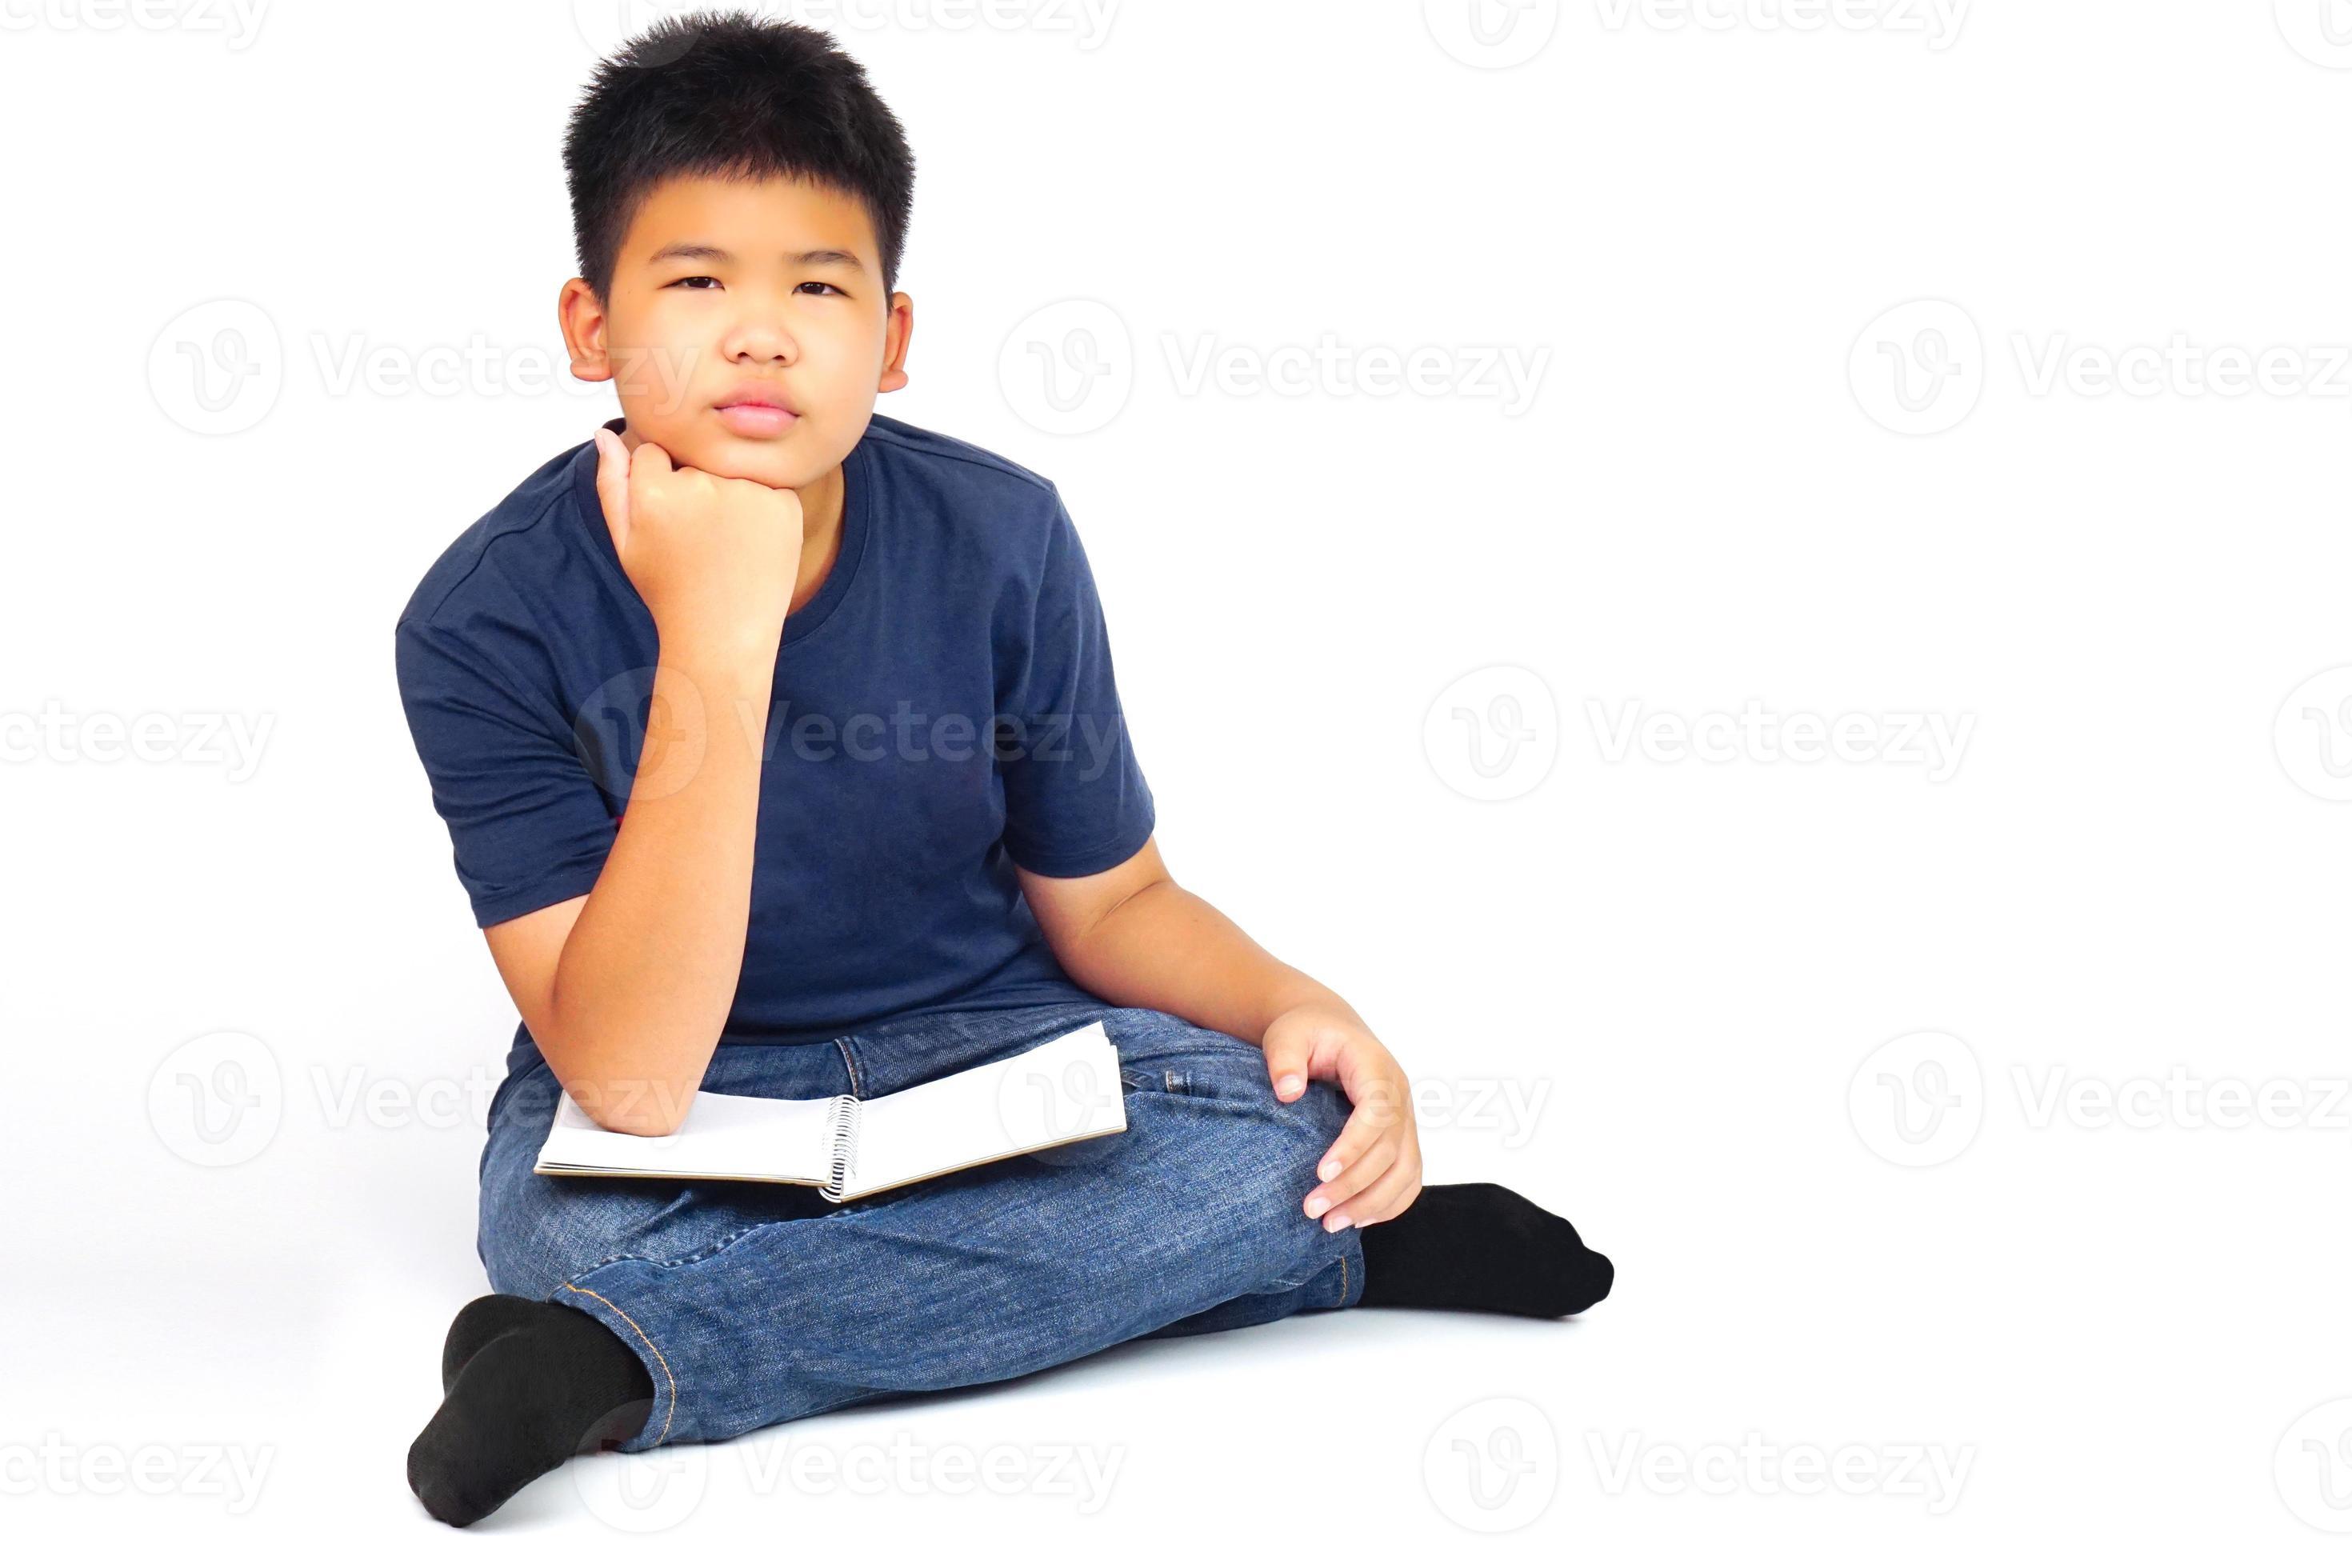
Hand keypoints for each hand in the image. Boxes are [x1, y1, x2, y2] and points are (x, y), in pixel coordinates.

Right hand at [592, 427, 805, 658]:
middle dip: (694, 489)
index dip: (659, 486)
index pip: (652, 451)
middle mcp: (702, 485)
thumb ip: (612, 483)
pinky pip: (766, 485)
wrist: (724, 633)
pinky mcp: (783, 503)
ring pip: (731, 470)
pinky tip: (750, 543)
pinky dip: (761, 507)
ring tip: (724, 544)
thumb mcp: (626, 542)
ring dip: (729, 495)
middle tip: (699, 540)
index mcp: (655, 492)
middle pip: (694, 459)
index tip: (669, 522)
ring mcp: (748, 492)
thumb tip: (605, 432)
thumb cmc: (669, 589)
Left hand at [1262, 1001, 1422, 1229]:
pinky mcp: (1402, 1139)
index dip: (1354, 1147)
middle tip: (1312, 1209)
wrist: (1329, 1030)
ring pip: (1406, 1171)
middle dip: (1354, 1186)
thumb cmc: (1307, 1032)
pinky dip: (1389, 1204)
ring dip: (1372, 1204)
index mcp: (1377, 1068)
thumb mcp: (1288, 1035)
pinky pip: (1409, 1178)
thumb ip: (1285, 1058)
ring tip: (1330, 1225)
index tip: (1321, 1173)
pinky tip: (1356, 1220)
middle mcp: (1400, 1096)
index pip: (1377, 1114)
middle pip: (1390, 1150)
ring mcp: (1406, 1119)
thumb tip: (1287, 1091)